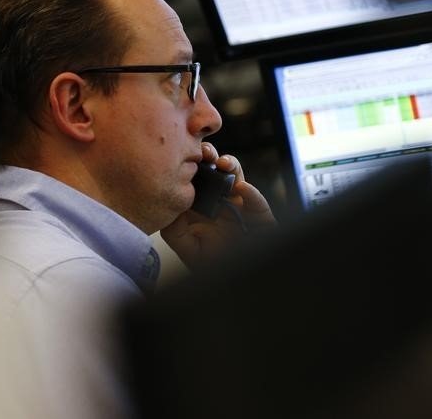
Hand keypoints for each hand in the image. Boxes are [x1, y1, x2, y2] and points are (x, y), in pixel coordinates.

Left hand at [160, 142, 275, 268]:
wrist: (234, 280)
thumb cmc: (213, 262)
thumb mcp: (187, 246)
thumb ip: (174, 229)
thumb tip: (170, 208)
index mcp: (207, 204)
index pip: (200, 177)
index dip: (193, 163)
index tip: (185, 155)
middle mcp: (225, 201)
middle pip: (219, 171)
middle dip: (211, 157)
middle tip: (203, 153)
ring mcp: (243, 206)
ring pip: (239, 178)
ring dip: (231, 165)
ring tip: (222, 164)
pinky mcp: (261, 217)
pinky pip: (258, 202)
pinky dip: (251, 193)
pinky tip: (242, 189)